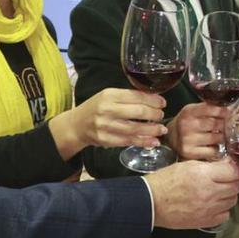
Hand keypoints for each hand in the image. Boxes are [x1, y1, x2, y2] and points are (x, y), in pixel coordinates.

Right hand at [50, 88, 166, 158]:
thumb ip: (127, 97)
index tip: (162, 103)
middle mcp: (107, 110)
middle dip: (154, 114)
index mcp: (109, 95)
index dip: (153, 100)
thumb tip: (153, 99)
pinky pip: (128, 141)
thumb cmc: (96, 108)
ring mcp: (106, 126)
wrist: (77, 125)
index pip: (136, 96)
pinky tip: (153, 141)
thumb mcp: (108, 96)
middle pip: (138, 112)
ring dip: (152, 130)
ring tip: (161, 129)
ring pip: (135, 129)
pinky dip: (143, 142)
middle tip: (161, 115)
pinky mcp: (106, 140)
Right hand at [144, 158, 238, 228]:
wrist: (150, 202)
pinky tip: (214, 204)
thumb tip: (226, 164)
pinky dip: (222, 209)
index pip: (234, 171)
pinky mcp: (205, 221)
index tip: (238, 167)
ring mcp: (208, 209)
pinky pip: (225, 215)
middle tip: (227, 178)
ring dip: (229, 194)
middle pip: (236, 186)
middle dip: (234, 180)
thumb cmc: (165, 182)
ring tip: (219, 191)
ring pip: (232, 201)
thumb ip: (209, 165)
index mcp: (204, 175)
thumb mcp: (187, 164)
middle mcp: (209, 192)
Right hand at [167, 102, 229, 160]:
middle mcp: (186, 125)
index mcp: (189, 111)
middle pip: (215, 124)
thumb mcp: (194, 110)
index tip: (229, 113)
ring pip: (216, 138)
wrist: (172, 137)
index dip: (222, 111)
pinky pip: (212, 150)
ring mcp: (187, 139)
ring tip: (221, 135)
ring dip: (222, 137)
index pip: (210, 109)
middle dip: (225, 125)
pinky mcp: (190, 152)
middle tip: (229, 126)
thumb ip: (208, 108)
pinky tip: (213, 145)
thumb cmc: (187, 122)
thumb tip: (229, 109)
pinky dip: (216, 148)